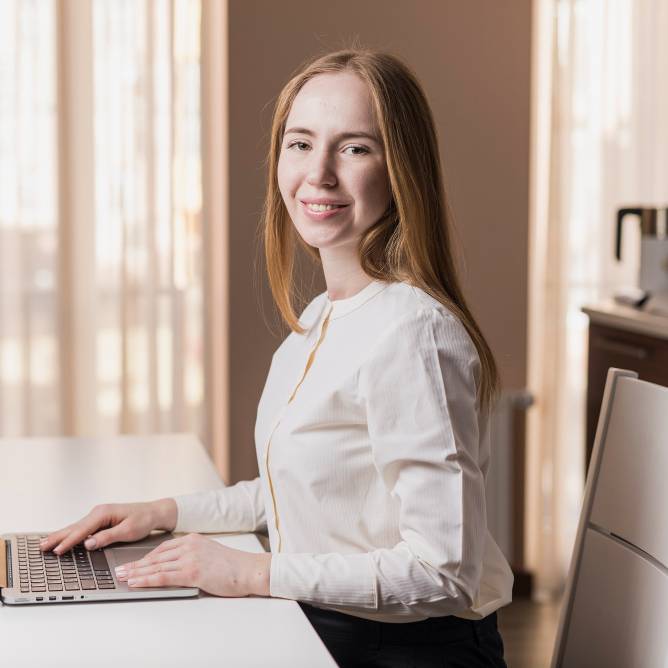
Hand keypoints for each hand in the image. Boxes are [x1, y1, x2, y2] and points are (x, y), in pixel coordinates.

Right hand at [39, 499, 177, 554]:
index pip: (82, 530)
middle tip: (42, 547)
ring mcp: (99, 515)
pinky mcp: (101, 519)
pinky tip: (62, 538)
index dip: (69, 542)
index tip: (57, 550)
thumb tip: (88, 544)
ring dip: (61, 535)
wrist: (154, 512)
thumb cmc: (144, 520)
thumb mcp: (128, 531)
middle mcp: (99, 512)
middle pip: (75, 527)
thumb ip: (107, 537)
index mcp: (104, 513)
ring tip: (46, 543)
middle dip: (58, 537)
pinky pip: (82, 528)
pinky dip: (70, 533)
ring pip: (76, 527)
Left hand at [115, 532, 271, 597]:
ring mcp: (190, 558)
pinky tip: (136, 582)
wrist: (249, 570)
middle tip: (119, 570)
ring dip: (136, 572)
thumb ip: (193, 556)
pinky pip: (164, 577)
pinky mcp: (192, 572)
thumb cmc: (233, 566)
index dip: (146, 557)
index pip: (163, 548)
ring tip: (122, 577)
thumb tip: (176, 567)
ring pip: (156, 566)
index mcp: (193, 539)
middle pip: (156, 556)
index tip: (133, 564)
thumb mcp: (210, 553)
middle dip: (136, 564)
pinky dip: (147, 580)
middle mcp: (189, 545)